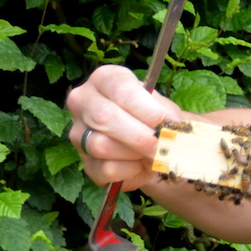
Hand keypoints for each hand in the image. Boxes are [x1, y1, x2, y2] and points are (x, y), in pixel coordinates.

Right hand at [65, 65, 187, 191]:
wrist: (150, 144)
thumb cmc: (154, 119)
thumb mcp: (163, 109)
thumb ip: (166, 116)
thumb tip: (173, 132)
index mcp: (104, 79)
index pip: (122, 90)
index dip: (150, 111)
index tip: (172, 124)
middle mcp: (82, 101)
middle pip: (104, 117)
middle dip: (141, 135)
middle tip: (165, 146)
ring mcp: (77, 133)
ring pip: (101, 145)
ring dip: (135, 153)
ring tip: (152, 153)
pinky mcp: (84, 163)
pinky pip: (105, 168)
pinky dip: (130, 170)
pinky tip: (139, 165)